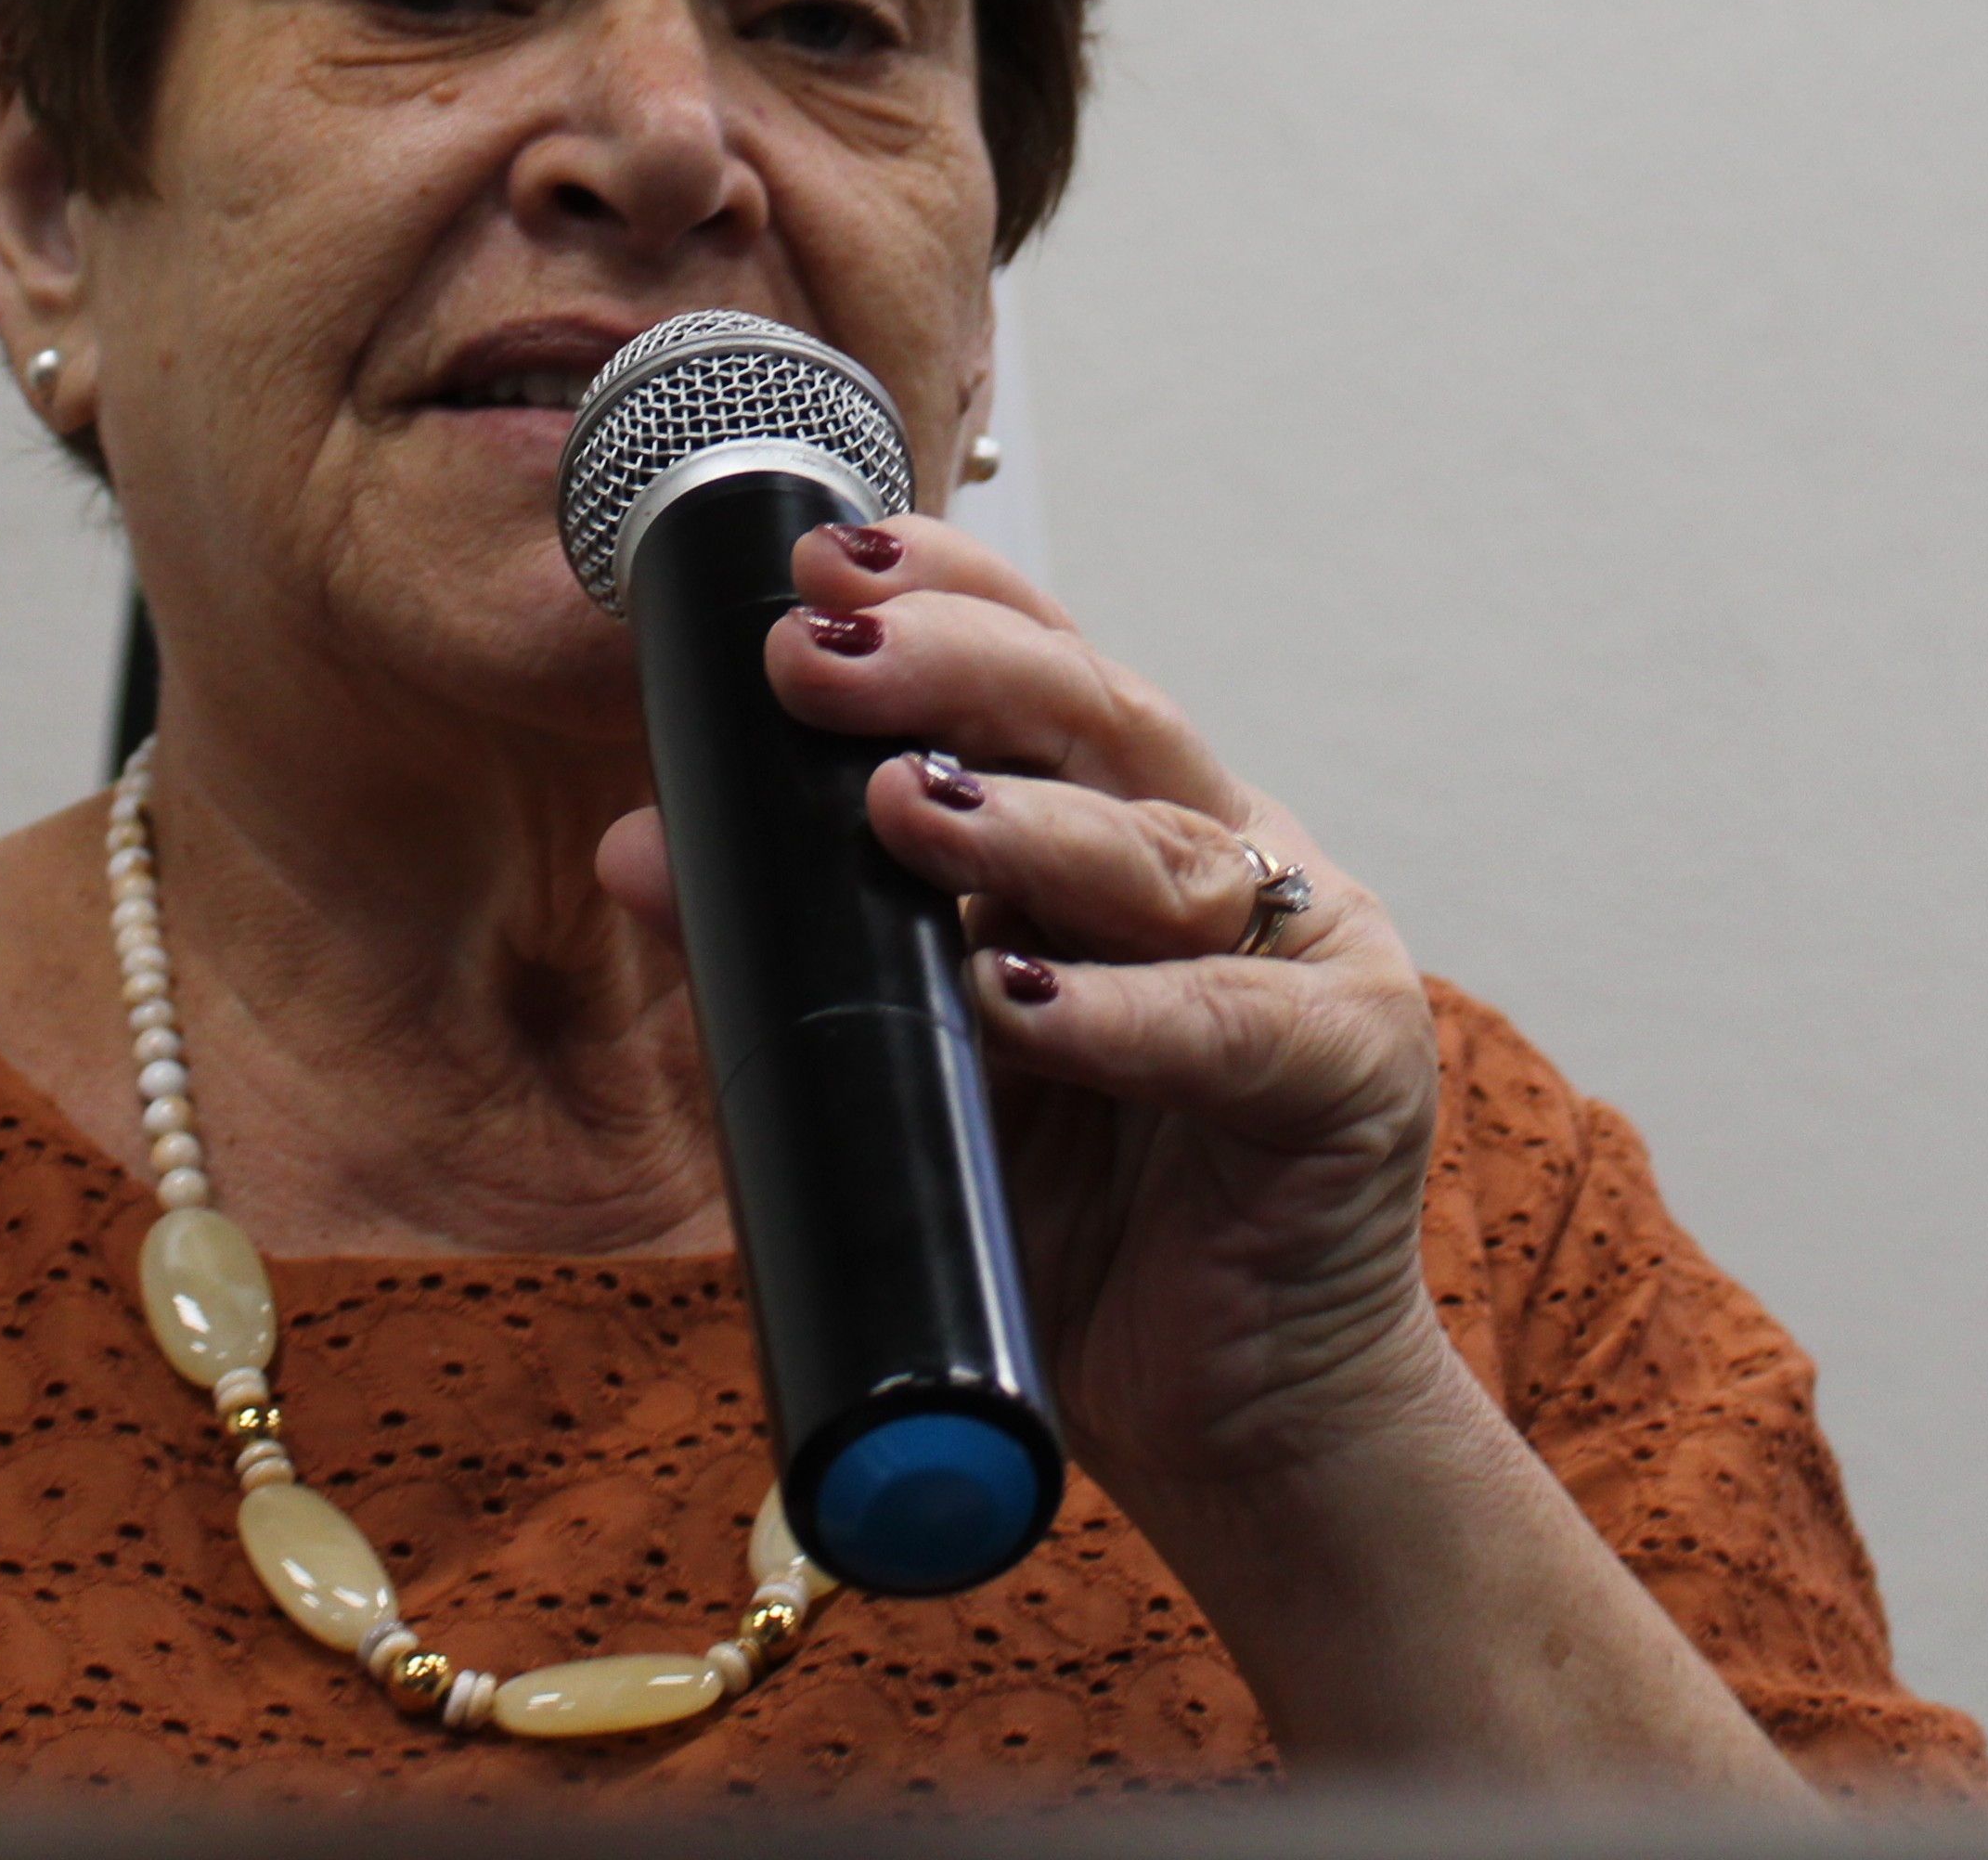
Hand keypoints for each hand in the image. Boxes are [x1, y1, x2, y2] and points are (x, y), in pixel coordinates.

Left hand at [587, 511, 1454, 1512]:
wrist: (1233, 1421)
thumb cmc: (1074, 1232)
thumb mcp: (906, 1077)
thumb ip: (794, 961)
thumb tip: (639, 849)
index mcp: (1127, 831)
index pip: (1040, 670)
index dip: (944, 598)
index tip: (820, 566)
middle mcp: (1220, 863)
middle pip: (1101, 721)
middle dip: (956, 671)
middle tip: (822, 655)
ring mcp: (1302, 953)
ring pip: (1157, 852)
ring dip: (1022, 824)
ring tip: (896, 808)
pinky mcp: (1348, 1070)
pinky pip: (1221, 1026)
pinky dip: (1113, 1012)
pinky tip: (1015, 997)